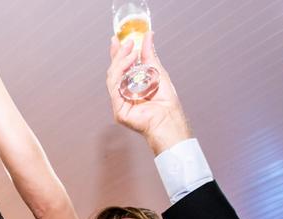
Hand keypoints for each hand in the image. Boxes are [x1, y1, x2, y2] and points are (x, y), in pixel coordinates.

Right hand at [107, 30, 190, 154]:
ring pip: (112, 79)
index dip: (117, 54)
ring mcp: (120, 103)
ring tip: (131, 52)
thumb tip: (148, 35)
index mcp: (130, 87)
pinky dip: (120, 74)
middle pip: (114, 72)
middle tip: (127, 43)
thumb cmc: (165, 102)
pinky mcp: (119, 111)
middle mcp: (123, 95)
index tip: (117, 40)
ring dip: (120, 62)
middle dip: (118, 55)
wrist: (169, 119)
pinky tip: (129, 64)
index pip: (120, 68)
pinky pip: (115, 90)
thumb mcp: (156, 71)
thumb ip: (149, 55)